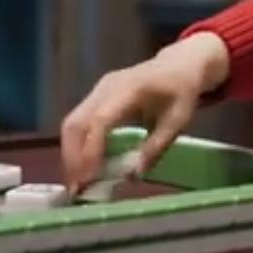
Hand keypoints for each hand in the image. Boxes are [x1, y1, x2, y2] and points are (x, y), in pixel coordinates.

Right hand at [60, 32, 229, 190]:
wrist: (179, 65)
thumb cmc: (181, 93)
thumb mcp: (178, 121)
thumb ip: (156, 147)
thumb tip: (133, 175)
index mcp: (130, 90)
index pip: (101, 120)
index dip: (92, 149)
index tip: (89, 177)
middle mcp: (107, 87)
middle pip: (76, 122)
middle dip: (72, 157)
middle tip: (77, 188)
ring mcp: (98, 89)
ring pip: (72, 123)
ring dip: (71, 154)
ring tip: (79, 182)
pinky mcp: (95, 96)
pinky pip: (79, 121)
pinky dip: (77, 145)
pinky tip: (85, 166)